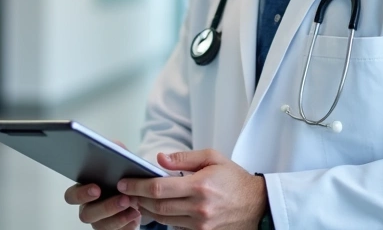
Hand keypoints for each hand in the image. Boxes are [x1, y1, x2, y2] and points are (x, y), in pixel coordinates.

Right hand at [63, 140, 141, 228]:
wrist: (139, 190)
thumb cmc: (124, 173)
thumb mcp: (121, 159)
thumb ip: (115, 150)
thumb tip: (114, 146)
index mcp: (84, 189)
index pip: (72, 196)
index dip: (81, 194)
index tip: (97, 188)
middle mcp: (88, 207)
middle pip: (86, 214)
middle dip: (106, 207)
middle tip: (123, 199)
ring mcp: (99, 221)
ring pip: (102, 225)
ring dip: (119, 217)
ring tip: (134, 207)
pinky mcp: (113, 229)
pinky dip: (127, 225)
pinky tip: (137, 216)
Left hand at [118, 149, 267, 229]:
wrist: (258, 205)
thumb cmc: (234, 179)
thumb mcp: (213, 158)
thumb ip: (185, 159)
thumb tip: (160, 159)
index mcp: (200, 186)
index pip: (159, 188)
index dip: (137, 186)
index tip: (124, 182)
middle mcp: (199, 208)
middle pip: (157, 206)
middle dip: (137, 198)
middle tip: (124, 191)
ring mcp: (200, 225)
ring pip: (163, 219)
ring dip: (146, 209)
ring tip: (136, 199)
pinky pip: (175, 227)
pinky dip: (163, 218)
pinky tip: (155, 209)